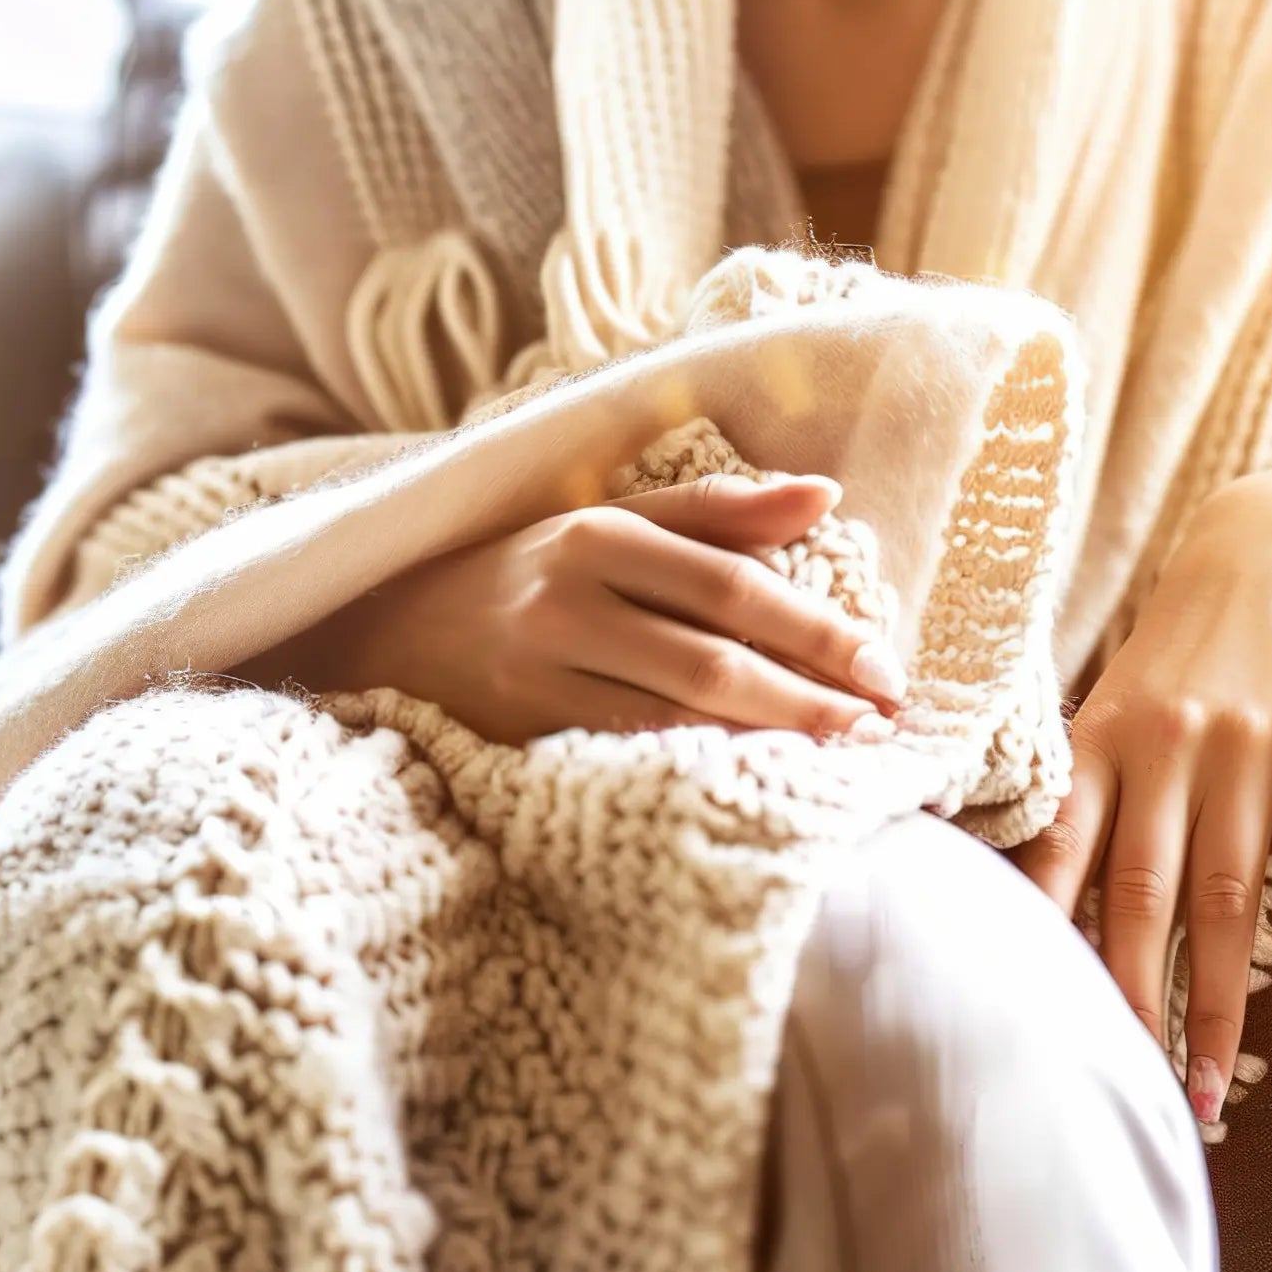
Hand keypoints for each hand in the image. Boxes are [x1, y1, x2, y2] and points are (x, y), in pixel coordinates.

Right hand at [278, 472, 907, 743]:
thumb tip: (826, 493)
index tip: (884, 666)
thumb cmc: (527, 572)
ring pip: (672, 712)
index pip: (730, 583)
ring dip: (767, 737)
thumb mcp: (610, 522)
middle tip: (881, 722)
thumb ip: (718, 513)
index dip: (814, 627)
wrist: (387, 625)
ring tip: (841, 753)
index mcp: (599, 532)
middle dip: (807, 693)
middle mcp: (567, 598)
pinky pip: (626, 751)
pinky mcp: (519, 729)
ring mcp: (538, 670)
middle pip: (710, 654)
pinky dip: (696, 765)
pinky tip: (754, 779)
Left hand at [1014, 464, 1271, 1121]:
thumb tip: (1041, 903)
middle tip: (1129, 1098)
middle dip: (1132, 1009)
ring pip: (1226, 901)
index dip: (1040, 951)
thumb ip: (1089, 792)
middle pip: (1139, 901)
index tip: (1028, 1032)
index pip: (1055, 860)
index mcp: (1096, 742)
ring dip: (1218, 1008)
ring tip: (1210, 1093)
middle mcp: (1161, 748)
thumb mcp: (1117, 701)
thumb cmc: (1186, 640)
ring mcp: (1244, 746)